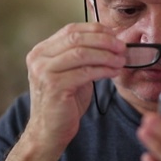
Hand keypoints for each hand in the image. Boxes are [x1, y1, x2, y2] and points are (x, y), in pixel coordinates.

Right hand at [25, 23, 125, 150]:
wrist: (49, 131)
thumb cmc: (63, 102)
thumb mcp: (70, 72)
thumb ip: (81, 56)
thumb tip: (109, 40)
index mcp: (41, 51)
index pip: (70, 30)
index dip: (94, 30)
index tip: (114, 34)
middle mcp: (39, 58)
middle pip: (76, 38)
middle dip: (103, 41)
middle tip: (122, 47)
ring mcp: (44, 72)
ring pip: (81, 54)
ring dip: (106, 55)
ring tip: (120, 60)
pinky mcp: (54, 86)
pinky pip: (84, 72)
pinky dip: (103, 70)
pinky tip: (113, 72)